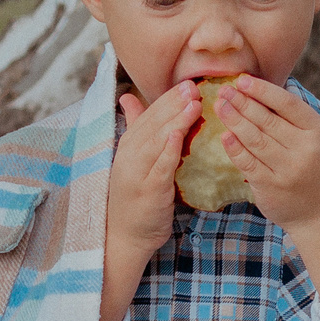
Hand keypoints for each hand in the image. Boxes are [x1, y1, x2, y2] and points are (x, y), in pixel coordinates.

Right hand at [100, 81, 196, 320]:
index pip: (148, 116)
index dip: (167, 100)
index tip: (187, 85)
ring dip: (175, 120)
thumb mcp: (134, 160)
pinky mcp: (147, 190)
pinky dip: (168, 149)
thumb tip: (128, 98)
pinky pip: (159, 166)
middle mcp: (129, 156)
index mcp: (128, 146)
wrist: (125, 236)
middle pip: (153, 124)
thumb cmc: (135, 197)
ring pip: (156, 140)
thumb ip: (135, 128)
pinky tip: (179, 135)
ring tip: (194, 103)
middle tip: (194, 87)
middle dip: (173, 104)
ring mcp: (136, 173)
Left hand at [213, 76, 319, 231]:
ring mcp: (287, 169)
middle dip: (242, 102)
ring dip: (233, 120)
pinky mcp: (271, 186)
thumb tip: (262, 88)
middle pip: (267, 119)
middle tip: (223, 89)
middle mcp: (305, 149)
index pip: (287, 103)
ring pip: (254, 138)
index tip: (242, 79)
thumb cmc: (314, 168)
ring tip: (220, 105)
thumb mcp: (316, 140)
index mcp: (318, 131)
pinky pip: (247, 162)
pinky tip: (224, 135)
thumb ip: (295, 118)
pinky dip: (234, 147)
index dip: (263, 90)